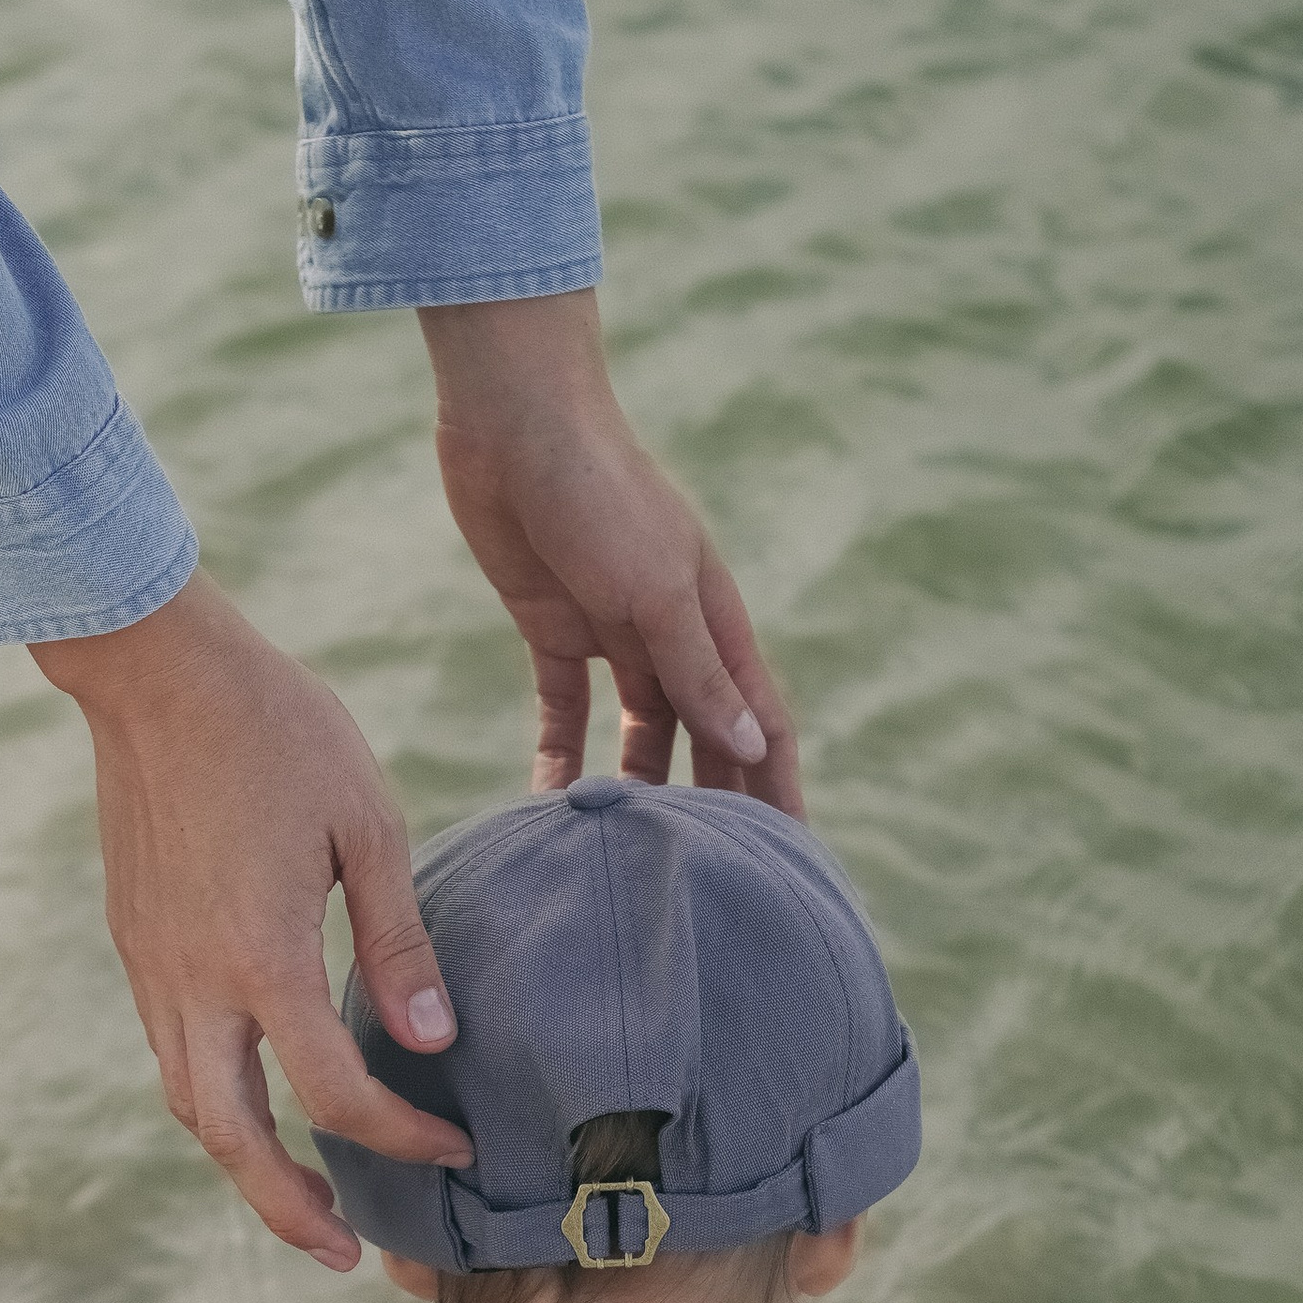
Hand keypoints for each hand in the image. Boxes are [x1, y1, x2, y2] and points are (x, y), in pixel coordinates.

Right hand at [32, 575, 470, 1269]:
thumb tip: (432, 1041)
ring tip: (302, 1195)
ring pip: (189, 1104)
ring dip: (244, 1163)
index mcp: (262, 958)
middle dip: (288, 1209)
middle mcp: (195, 981)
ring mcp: (153, 966)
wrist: (151, 669)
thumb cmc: (276, 727)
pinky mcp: (134, 942)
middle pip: (233, 1140)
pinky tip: (259, 1094)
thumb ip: (398, 940)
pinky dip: (216, 1097)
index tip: (457, 1148)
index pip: (334, 1094)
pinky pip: (173, 1050)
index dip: (400, 1138)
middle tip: (344, 1254)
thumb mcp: (366, 822)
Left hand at [422, 292, 802, 813]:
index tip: (788, 861)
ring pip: (639, 732)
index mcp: (716, 617)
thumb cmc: (599, 489)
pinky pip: (565, 710)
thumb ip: (697, 668)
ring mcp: (614, 631)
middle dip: (713, 804)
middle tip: (714, 882)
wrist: (514, 421)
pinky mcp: (553, 627)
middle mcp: (674, 631)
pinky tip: (547, 809)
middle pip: (704, 736)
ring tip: (630, 861)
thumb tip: (754, 745)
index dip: (776, 788)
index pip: (760, 721)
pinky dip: (560, 757)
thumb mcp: (656, 588)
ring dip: (638, 790)